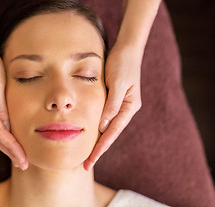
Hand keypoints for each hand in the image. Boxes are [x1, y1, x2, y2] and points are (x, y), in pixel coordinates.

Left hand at [84, 45, 141, 170]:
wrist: (126, 49)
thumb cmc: (122, 64)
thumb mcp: (117, 83)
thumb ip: (111, 105)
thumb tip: (102, 126)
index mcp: (129, 107)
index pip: (112, 132)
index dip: (101, 147)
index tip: (91, 160)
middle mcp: (126, 109)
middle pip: (110, 134)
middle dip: (98, 149)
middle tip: (85, 165)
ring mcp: (121, 105)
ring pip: (108, 128)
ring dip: (98, 141)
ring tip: (86, 155)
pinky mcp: (114, 100)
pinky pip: (105, 118)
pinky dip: (98, 128)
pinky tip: (90, 134)